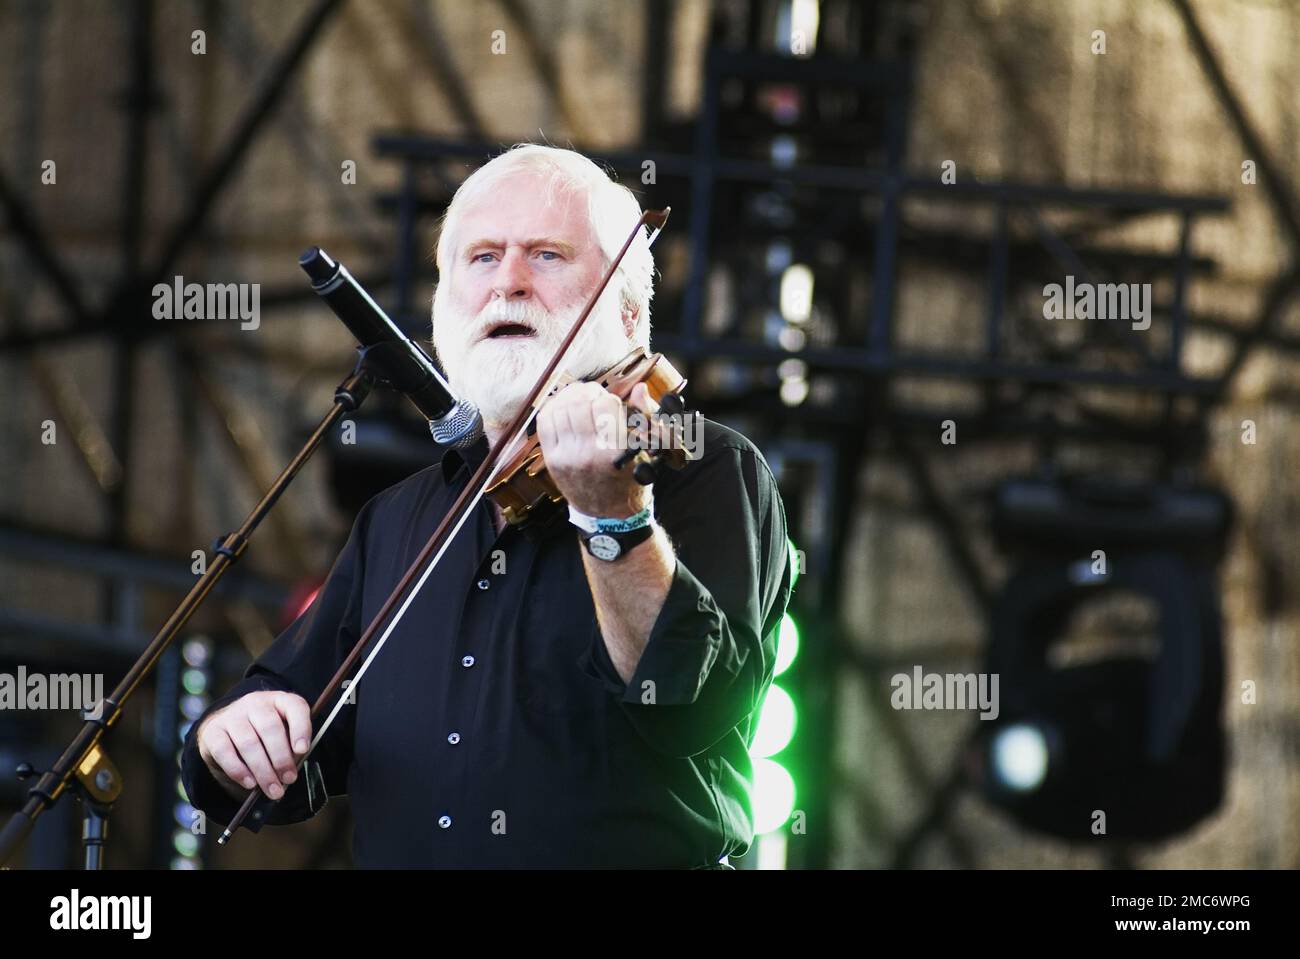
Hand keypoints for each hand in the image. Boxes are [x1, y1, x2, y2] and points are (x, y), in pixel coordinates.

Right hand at [196, 690, 310, 800]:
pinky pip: (225, 752)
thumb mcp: (283, 734)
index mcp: (279, 700)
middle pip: (270, 728)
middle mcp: (255, 703)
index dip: (300, 728)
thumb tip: (291, 770)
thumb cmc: (265, 735)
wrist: (228, 730)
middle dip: (281, 758)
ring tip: (273, 789)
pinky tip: (250, 783)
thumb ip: (291, 747)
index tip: (302, 750)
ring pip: (248, 743)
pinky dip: (239, 771)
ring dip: (262, 770)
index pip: (294, 706)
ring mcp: (232, 715)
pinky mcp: (213, 731)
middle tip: (288, 779)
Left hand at [536, 381, 660, 517]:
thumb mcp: (646, 452)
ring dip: (571, 398)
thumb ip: (644, 417)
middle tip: (594, 396)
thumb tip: (639, 389)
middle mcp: (589, 454)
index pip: (606, 406)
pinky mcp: (552, 460)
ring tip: (580, 400)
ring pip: (561, 409)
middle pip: (580, 404)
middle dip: (588, 393)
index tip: (612, 404)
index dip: (609, 399)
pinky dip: (554, 408)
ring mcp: (567, 457)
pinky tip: (564, 408)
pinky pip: (545, 422)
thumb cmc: (631, 480)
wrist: (607, 514)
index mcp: (615, 452)